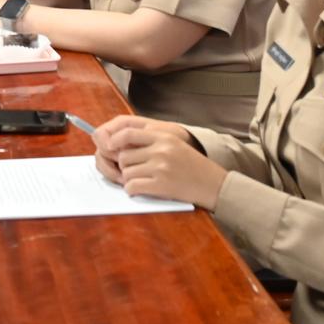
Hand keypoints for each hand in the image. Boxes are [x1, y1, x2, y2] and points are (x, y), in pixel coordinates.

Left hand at [94, 115, 223, 207]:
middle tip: (133, 172)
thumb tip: (120, 145)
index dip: (114, 140)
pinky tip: (140, 190)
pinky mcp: (161, 185)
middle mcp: (161, 149)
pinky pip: (132, 187)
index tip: (110, 147)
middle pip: (124, 156)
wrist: (213, 184)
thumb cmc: (192, 165)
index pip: (128, 132)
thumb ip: (151, 142)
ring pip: (126, 173)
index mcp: (163, 136)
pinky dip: (132, 190)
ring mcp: (160, 167)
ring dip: (129, 179)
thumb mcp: (174, 144)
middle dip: (124, 166)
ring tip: (141, 181)